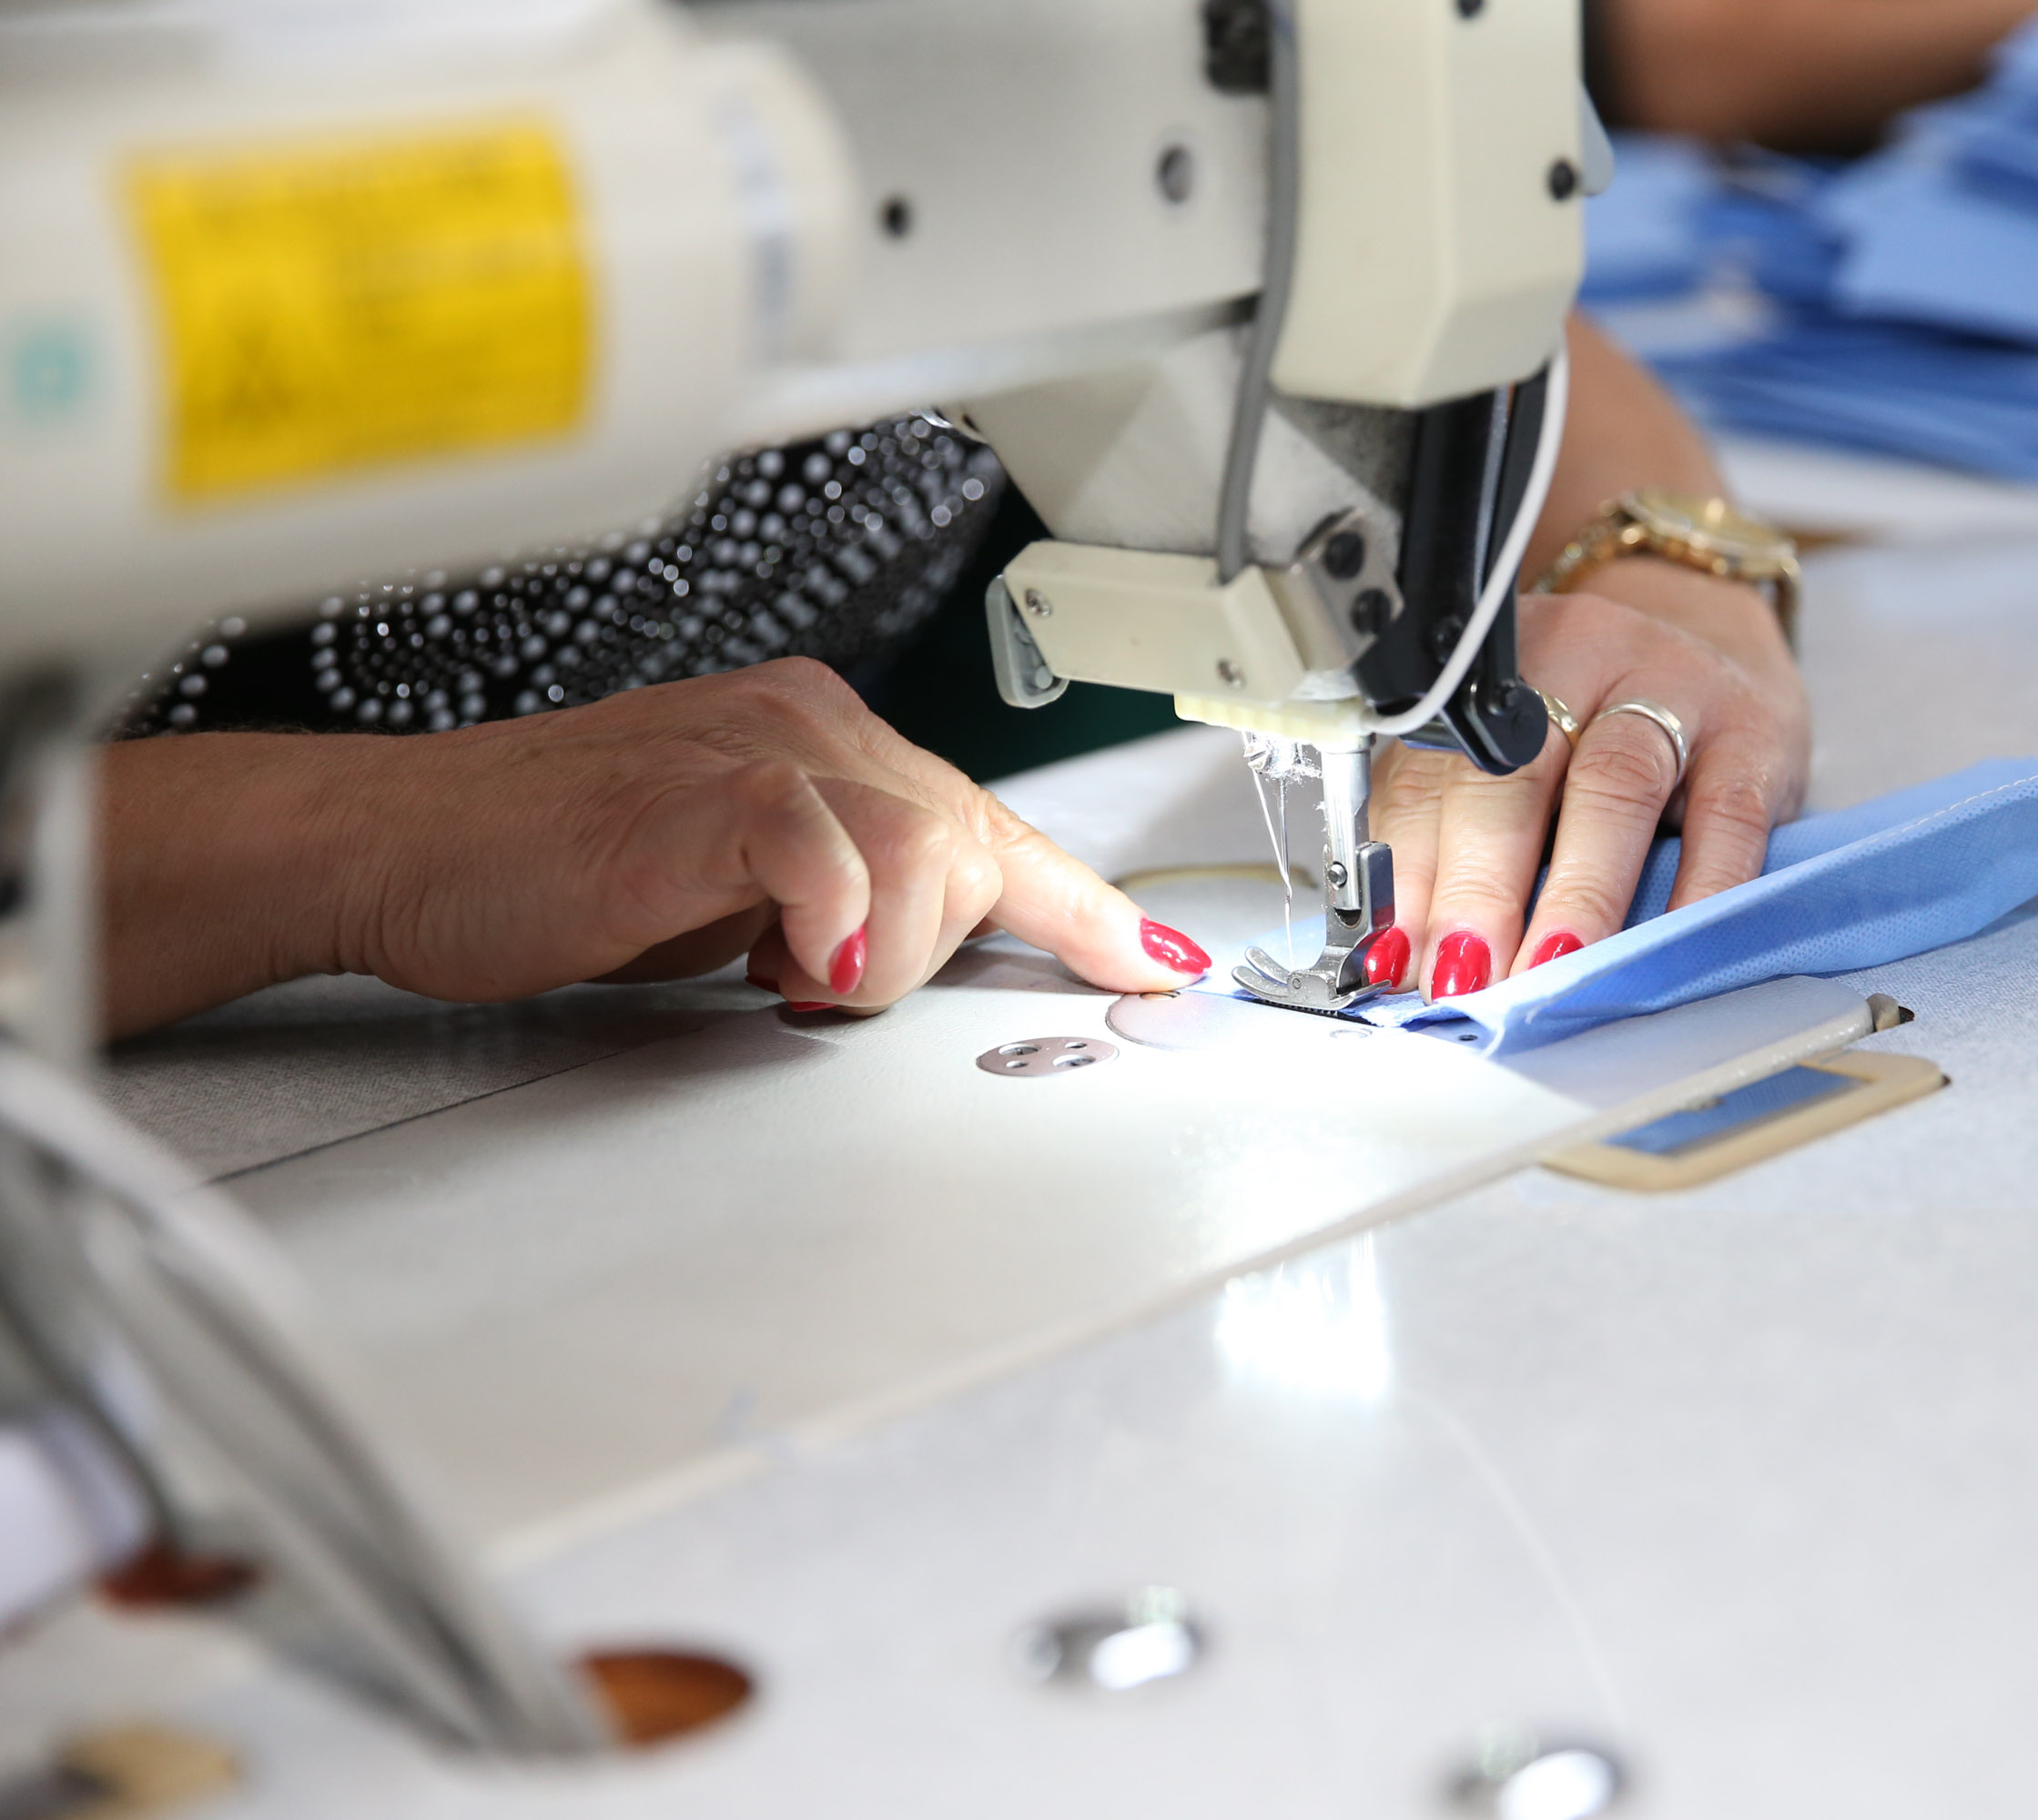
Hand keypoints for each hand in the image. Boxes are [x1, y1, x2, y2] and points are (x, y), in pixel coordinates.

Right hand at [98, 657, 1209, 1036]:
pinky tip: (792, 964)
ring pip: (928, 848)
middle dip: (946, 947)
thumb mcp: (731, 893)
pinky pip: (824, 849)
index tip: (1153, 962)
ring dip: (882, 952)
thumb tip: (902, 957)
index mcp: (823, 738)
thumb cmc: (550, 869)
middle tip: (836, 988)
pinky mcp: (699, 794)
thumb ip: (832, 902)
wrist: (403, 846)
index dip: (1082, 903)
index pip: (989, 825)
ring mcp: (756, 748)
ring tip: (784, 978)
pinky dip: (833, 923)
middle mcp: (806, 724)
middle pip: (978, 838)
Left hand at [1370, 558, 1808, 1000]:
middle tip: (1463, 973)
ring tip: (1548, 966)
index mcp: (1496, 673)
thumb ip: (1453, 835)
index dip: (1411, 868)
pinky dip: (1697, 888)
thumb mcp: (1514, 762)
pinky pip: (1726, 817)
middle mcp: (1579, 660)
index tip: (1396, 956)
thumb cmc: (1597, 728)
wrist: (1722, 656)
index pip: (1434, 770)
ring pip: (1615, 785)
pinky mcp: (1753, 736)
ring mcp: (1674, 690)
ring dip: (1576, 891)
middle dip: (1480, 884)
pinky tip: (1665, 942)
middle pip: (1515, 772)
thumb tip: (1406, 951)